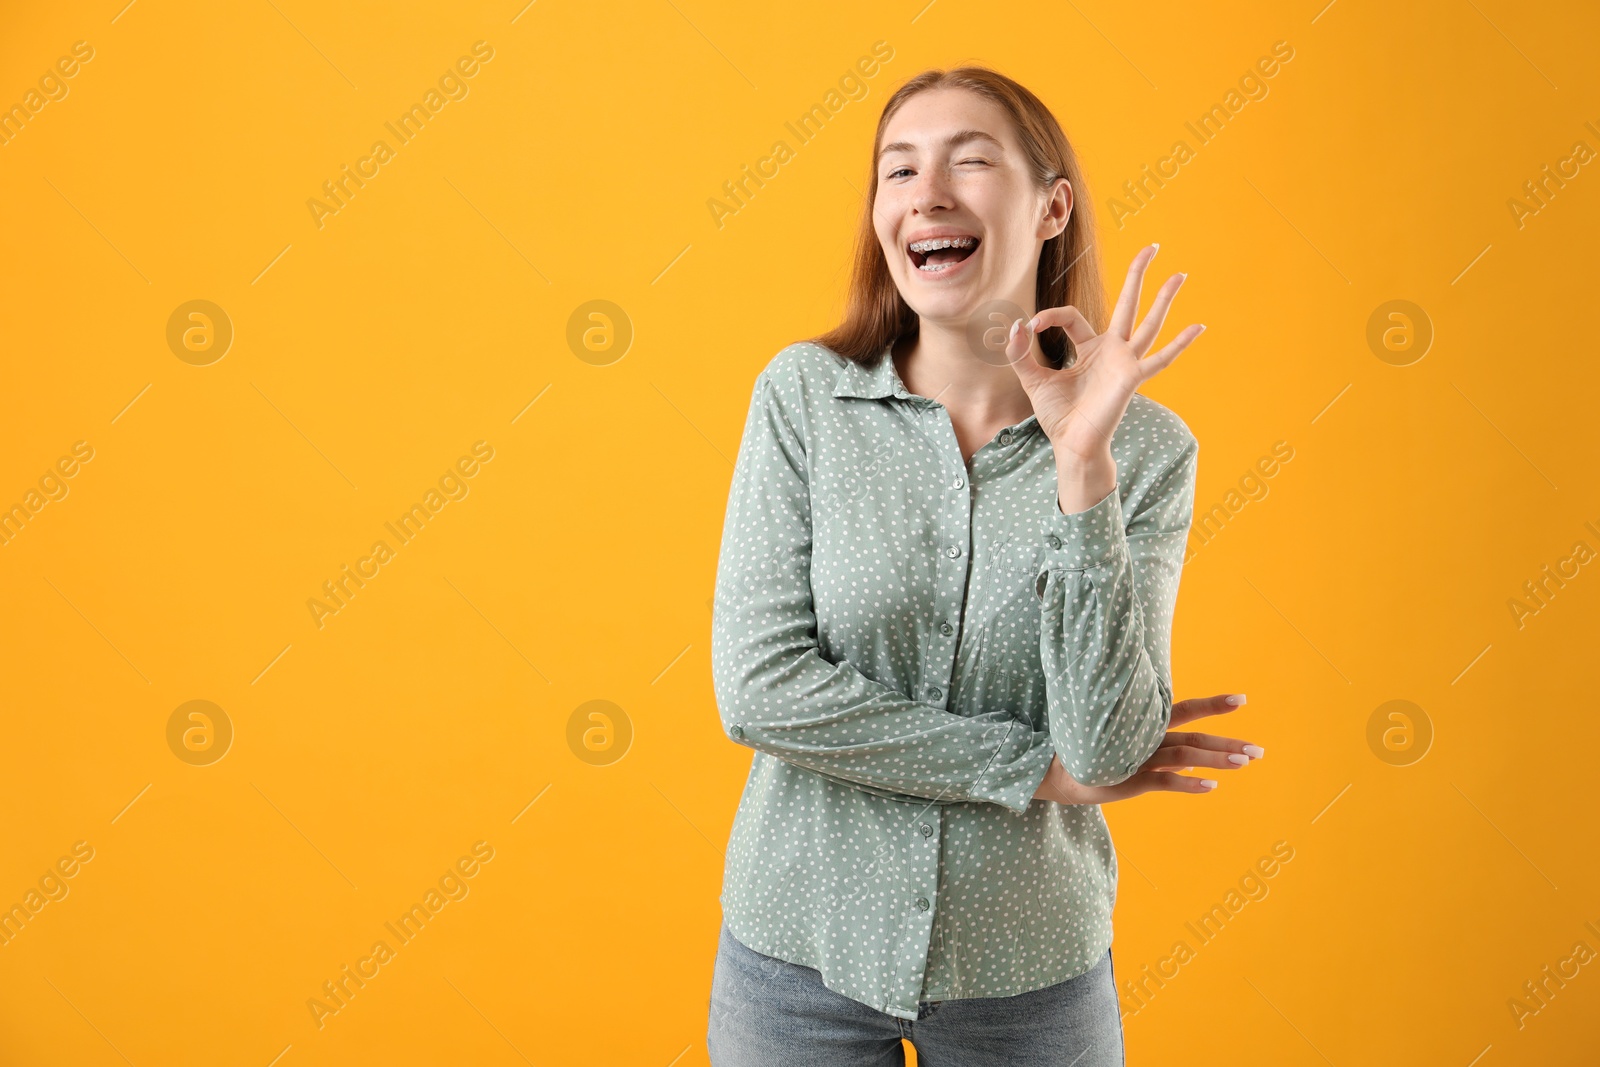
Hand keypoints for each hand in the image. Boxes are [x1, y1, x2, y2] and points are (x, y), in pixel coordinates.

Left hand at [1003, 244, 1204, 460]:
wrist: (1072, 444)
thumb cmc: (1058, 416)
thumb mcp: (1033, 380)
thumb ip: (1021, 354)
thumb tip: (1016, 325)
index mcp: (1088, 347)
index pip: (1072, 316)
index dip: (1050, 316)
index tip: (1032, 326)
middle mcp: (1111, 350)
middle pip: (1127, 303)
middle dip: (1137, 274)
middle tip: (1152, 246)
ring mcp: (1125, 362)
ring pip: (1149, 322)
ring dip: (1164, 298)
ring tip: (1180, 274)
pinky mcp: (1132, 377)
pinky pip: (1161, 358)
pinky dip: (1181, 343)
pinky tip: (1200, 326)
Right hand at [1033, 693, 1259, 803]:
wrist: (1056, 771)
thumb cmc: (1094, 755)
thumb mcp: (1129, 748)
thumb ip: (1160, 751)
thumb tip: (1190, 762)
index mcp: (1148, 727)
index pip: (1185, 711)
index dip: (1213, 705)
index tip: (1242, 699)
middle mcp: (1148, 738)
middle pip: (1194, 735)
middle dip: (1228, 742)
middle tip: (1259, 750)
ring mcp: (1139, 758)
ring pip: (1184, 754)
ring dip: (1216, 758)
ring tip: (1245, 762)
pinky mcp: (1129, 780)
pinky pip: (1163, 781)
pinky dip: (1188, 784)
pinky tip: (1211, 786)